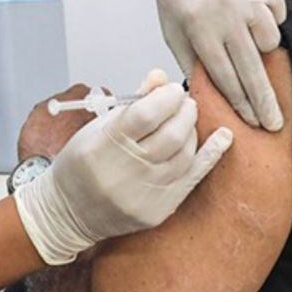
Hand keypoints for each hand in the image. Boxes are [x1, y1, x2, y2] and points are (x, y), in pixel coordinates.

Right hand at [13, 70, 232, 264]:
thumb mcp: (96, 127)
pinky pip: (191, 178)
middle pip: (169, 135)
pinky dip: (210, 155)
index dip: (166, 98)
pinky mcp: (156, 210)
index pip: (143, 116)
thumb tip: (160, 77)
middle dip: (184, 111)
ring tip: (187, 119)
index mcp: (101, 148)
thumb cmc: (80, 164)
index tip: (173, 89)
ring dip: (192, 131)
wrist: (68, 214)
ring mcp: (141, 195)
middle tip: (185, 101)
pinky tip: (223, 137)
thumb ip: (131, 103)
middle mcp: (122, 174)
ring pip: (183, 155)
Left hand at [130, 0, 286, 129]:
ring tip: (243, 38)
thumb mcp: (173, 32)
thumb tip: (215, 97)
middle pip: (251, 68)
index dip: (240, 103)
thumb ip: (192, 64)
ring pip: (270, 41)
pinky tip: (248, 11)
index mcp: (199, 27)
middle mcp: (226, 12)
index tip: (253, 123)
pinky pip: (278, 15)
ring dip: (260, 48)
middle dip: (265, 102)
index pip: (225, 76)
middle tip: (276, 124)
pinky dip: (268, 20)